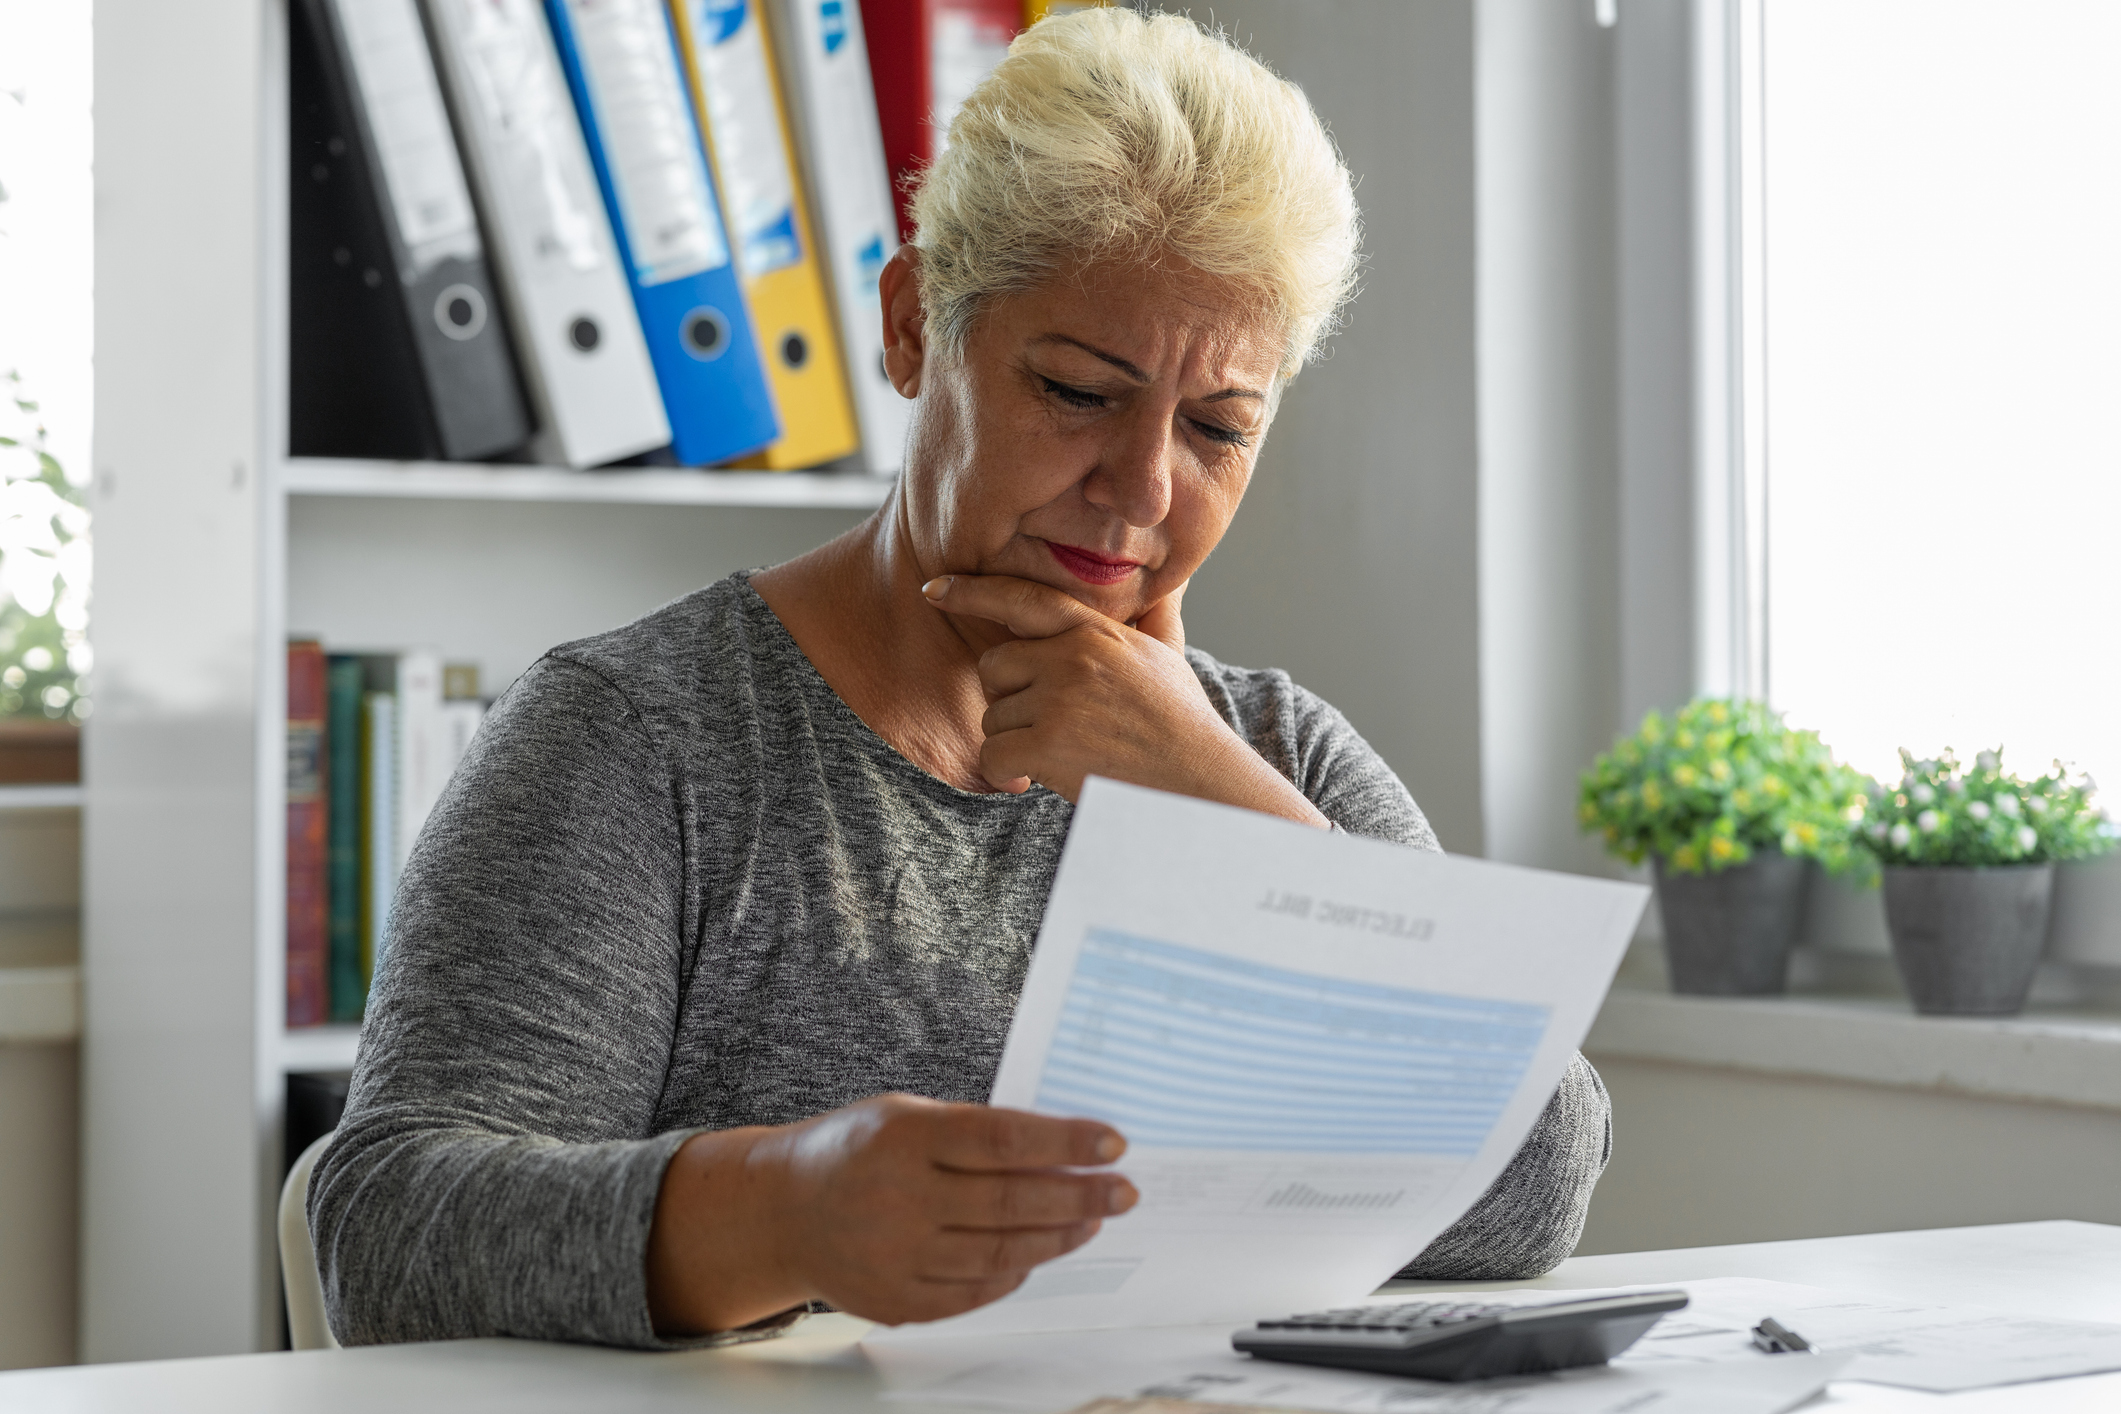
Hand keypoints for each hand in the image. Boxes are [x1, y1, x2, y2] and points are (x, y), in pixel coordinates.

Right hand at [648, 1095, 1135, 1332]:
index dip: (1066, 1141)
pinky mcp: (896, 1299)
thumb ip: (971, 1131)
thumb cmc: (855, 1149)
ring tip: (1091, 1219)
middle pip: (1012, 1201)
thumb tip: (1060, 1146)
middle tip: (1124, 1191)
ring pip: (1000, 1253)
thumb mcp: (904, 1114)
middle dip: (1080, 1196)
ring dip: (1056, 1236)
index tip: (1115, 1143)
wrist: (782, 1210)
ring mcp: (897, 1255)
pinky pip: (973, 1292)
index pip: (1004, 1138)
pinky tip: (1039, 1254)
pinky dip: (1014, 1275)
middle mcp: (900, 1197)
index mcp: (905, 1137)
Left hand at [922, 574, 1328, 825]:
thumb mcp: (1167, 657)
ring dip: (1017, 742)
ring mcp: (1060, 698)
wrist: (1202, 782)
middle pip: (995, 667)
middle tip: (1051, 727)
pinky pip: (993, 755)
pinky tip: (1039, 779)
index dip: (974, 591)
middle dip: (1010, 700)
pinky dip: (1007, 775)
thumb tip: (1172, 581)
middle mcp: (1075, 656)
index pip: (1024, 600)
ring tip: (1066, 753)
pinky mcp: (1049, 743)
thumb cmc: (1183, 726)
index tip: (935, 588)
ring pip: (993, 716)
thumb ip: (1154, 617)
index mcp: (1097, 632)